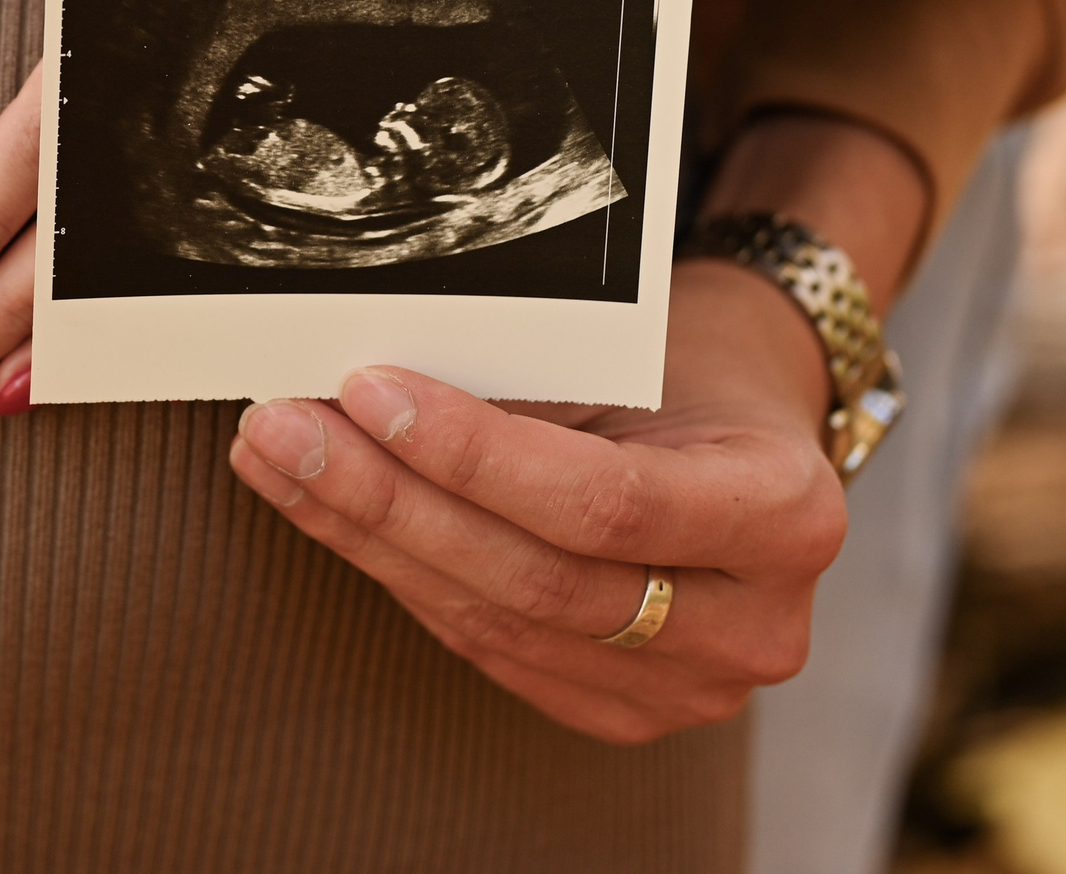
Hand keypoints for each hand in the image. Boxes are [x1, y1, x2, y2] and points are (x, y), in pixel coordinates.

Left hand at [0, 0, 421, 410]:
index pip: (63, 112)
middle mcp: (232, 53)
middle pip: (108, 203)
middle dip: (18, 303)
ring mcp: (277, 83)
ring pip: (170, 222)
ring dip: (89, 311)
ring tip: (13, 386)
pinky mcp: (308, 86)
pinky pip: (232, 195)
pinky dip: (173, 270)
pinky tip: (127, 326)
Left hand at [228, 263, 847, 742]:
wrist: (748, 439)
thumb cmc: (691, 376)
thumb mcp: (641, 357)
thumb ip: (530, 389)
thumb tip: (366, 385)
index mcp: (785, 517)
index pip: (603, 502)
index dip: (475, 456)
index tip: (370, 392)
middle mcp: (752, 625)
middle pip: (537, 578)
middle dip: (391, 499)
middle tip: (285, 429)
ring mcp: (688, 687)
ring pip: (497, 621)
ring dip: (369, 538)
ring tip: (281, 461)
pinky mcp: (621, 708)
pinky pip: (488, 646)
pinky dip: (401, 575)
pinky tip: (332, 517)